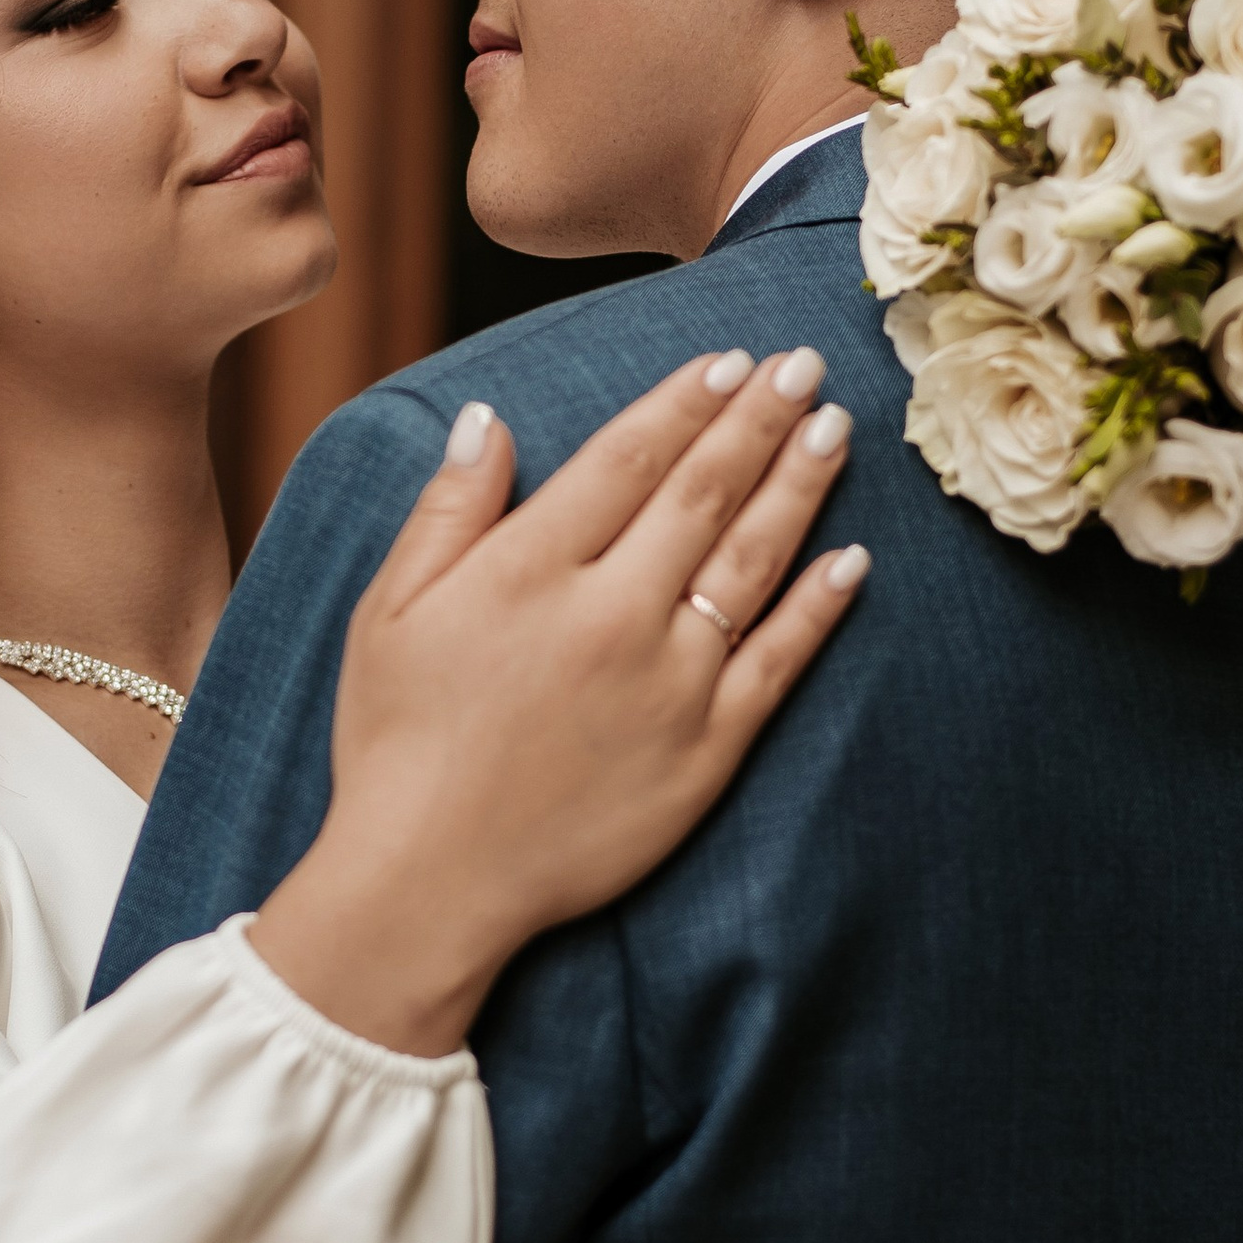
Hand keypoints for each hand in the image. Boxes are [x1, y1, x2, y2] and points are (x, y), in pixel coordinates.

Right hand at [250, 351, 866, 1053]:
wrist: (432, 882)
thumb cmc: (397, 742)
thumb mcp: (389, 612)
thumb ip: (449, 510)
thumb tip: (487, 417)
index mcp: (532, 569)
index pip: (629, 457)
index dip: (686, 401)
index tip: (731, 360)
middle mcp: (614, 612)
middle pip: (704, 492)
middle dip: (760, 419)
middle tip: (805, 365)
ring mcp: (671, 682)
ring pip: (753, 561)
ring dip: (799, 487)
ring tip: (834, 430)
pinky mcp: (706, 750)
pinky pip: (779, 663)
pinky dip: (820, 606)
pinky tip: (852, 559)